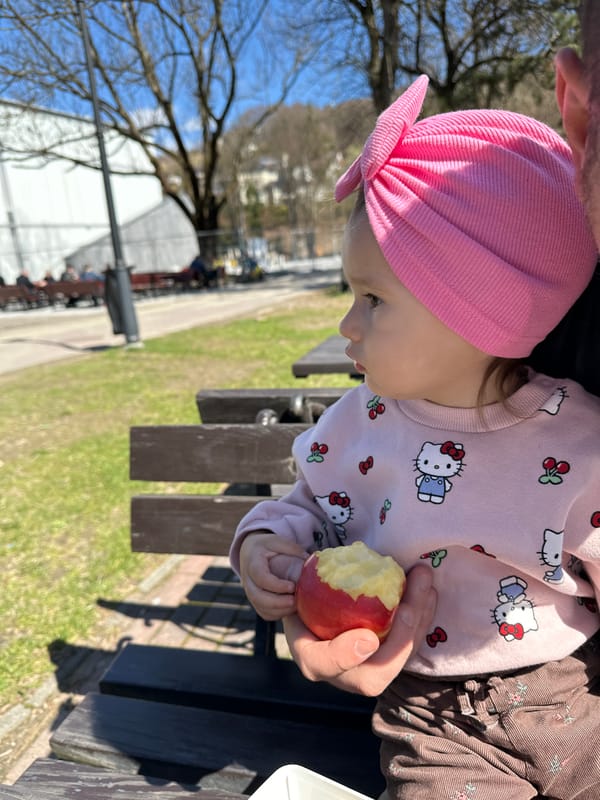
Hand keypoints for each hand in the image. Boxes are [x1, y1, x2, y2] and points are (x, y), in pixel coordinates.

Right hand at [239, 531, 306, 619]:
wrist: (249, 552)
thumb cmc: (265, 547)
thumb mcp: (276, 541)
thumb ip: (291, 548)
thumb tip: (309, 559)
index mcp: (253, 563)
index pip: (260, 577)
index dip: (276, 585)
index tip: (292, 586)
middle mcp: (248, 580)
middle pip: (257, 597)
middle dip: (277, 602)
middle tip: (295, 601)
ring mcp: (250, 592)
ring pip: (261, 607)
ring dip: (279, 610)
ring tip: (296, 605)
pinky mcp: (256, 602)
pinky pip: (264, 613)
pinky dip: (277, 614)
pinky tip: (291, 608)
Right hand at [283, 564, 435, 695]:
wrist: (317, 608)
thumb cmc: (302, 596)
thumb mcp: (288, 589)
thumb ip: (290, 580)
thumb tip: (297, 569)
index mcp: (313, 659)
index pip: (325, 665)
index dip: (346, 656)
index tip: (367, 638)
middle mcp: (344, 673)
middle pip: (377, 672)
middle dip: (400, 640)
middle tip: (408, 607)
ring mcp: (370, 668)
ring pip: (401, 656)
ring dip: (418, 620)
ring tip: (424, 583)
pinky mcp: (391, 656)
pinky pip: (411, 643)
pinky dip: (422, 616)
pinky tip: (428, 590)